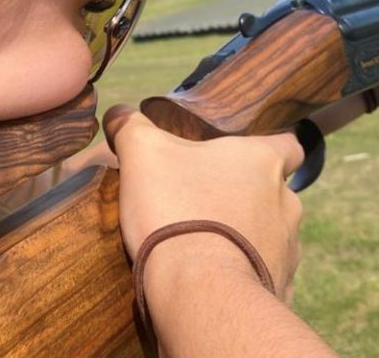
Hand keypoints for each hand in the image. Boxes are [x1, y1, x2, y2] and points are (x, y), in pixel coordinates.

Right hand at [103, 105, 303, 301]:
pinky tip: (209, 278)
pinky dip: (241, 274)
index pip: (289, 144)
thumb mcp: (141, 152)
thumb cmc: (174, 208)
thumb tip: (117, 113)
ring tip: (202, 244)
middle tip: (202, 201)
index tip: (242, 156)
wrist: (198, 293)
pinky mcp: (280, 288)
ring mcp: (287, 248)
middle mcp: (286, 202)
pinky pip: (262, 275)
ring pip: (268, 234)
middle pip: (272, 191)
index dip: (269, 146)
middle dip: (242, 196)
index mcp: (262, 161)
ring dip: (242, 235)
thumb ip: (130, 125)